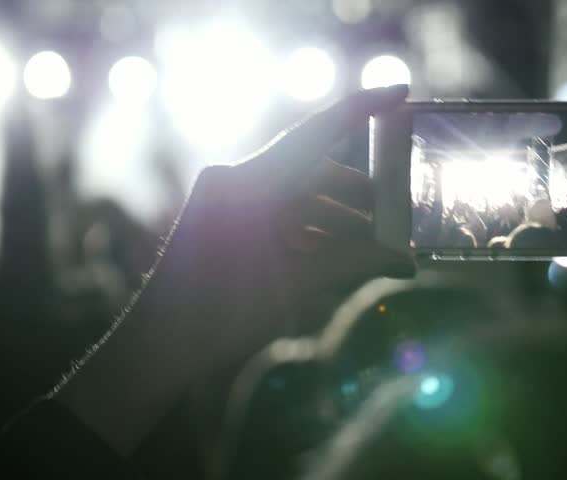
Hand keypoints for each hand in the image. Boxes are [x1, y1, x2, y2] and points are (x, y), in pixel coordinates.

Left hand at [56, 85, 414, 455]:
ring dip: (339, 218)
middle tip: (401, 215)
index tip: (401, 91)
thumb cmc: (219, 316)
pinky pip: (280, 213)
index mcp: (248, 184)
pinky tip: (344, 255)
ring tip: (379, 247)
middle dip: (360, 194)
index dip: (363, 108)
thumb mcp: (295, 287)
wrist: (158, 346)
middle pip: (313, 170)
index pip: (316, 132)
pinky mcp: (229, 220)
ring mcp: (230, 199)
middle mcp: (237, 180)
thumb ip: (354, 263)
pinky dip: (313, 230)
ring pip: (299, 195)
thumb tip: (407, 260)